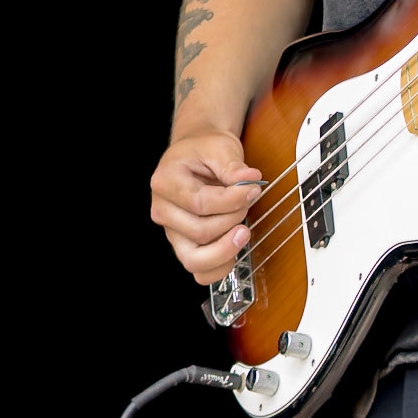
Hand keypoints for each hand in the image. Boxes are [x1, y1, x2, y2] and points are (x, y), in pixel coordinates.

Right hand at [150, 130, 263, 284]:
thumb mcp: (220, 147)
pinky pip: (198, 270)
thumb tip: (249, 180)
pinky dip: (219, 266)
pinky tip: (235, 249)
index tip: (254, 188)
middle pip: (200, 232)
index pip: (200, 203)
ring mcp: (172, 231)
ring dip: (226, 249)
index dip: (232, 200)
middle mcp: (163, 211)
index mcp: (165, 182)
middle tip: (248, 201)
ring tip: (244, 231)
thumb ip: (232, 165)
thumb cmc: (205, 150)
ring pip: (195, 259)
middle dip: (233, 219)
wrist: (197, 154)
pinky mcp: (185, 244)